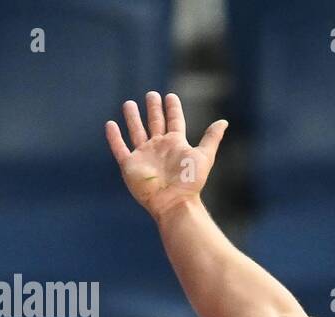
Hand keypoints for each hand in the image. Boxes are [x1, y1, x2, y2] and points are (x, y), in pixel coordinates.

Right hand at [105, 91, 227, 220]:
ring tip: (128, 103)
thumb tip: (224, 121)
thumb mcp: (204, 156)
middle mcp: (159, 147)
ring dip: (133, 118)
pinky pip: (120, 148)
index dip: (172, 109)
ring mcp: (144, 156)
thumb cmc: (190, 182)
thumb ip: (212, 138)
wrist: (174, 203)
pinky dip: (114, 137)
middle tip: (151, 94)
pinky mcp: (130, 165)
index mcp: (176, 144)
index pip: (174, 121)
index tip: (170, 96)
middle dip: (153, 109)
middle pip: (155, 123)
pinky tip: (110, 125)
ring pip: (136, 132)